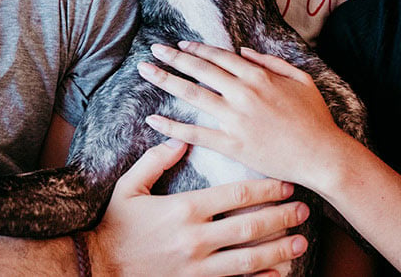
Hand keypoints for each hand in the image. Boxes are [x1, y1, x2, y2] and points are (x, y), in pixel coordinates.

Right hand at [87, 139, 309, 275]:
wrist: (97, 268)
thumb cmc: (115, 226)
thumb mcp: (129, 187)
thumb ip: (155, 161)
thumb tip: (180, 138)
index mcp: (183, 209)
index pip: (234, 195)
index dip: (264, 188)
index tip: (285, 183)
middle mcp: (195, 238)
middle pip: (249, 226)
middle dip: (280, 216)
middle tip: (303, 209)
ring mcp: (197, 266)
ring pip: (247, 257)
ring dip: (277, 249)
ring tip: (300, 242)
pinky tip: (278, 275)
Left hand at [138, 42, 353, 187]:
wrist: (322, 155)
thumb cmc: (316, 119)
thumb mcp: (301, 80)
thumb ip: (272, 62)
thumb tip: (244, 51)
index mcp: (259, 77)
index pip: (220, 57)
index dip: (197, 49)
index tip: (180, 45)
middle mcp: (243, 94)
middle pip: (200, 70)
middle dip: (174, 57)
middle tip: (153, 49)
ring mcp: (236, 119)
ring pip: (193, 95)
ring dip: (166, 80)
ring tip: (145, 71)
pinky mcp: (232, 145)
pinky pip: (196, 133)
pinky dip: (172, 126)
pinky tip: (153, 120)